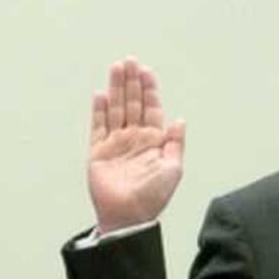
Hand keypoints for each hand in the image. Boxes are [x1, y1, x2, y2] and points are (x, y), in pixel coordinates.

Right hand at [87, 57, 184, 234]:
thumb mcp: (174, 169)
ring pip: (115, 109)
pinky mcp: (99, 153)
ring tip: (116, 69)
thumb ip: (176, 143)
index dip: (149, 89)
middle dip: (131, 82)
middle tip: (129, 61)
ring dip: (116, 89)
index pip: (151, 108)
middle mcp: (134, 139)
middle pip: (132, 103)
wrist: (128, 216)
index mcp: (153, 141)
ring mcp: (115, 144)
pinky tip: (101, 94)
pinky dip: (99, 111)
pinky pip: (98, 127)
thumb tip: (179, 120)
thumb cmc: (152, 197)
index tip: (146, 71)